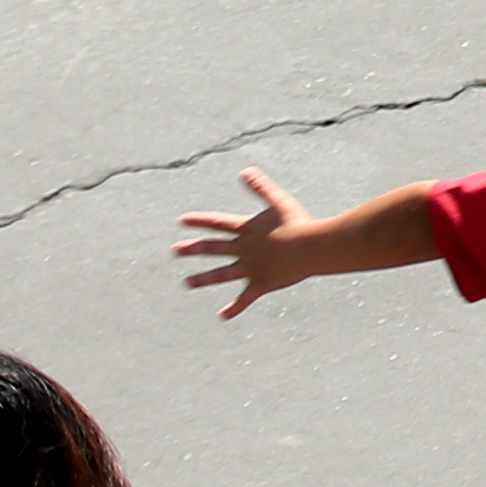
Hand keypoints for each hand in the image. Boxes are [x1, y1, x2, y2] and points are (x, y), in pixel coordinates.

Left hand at [174, 170, 312, 316]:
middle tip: (174, 250)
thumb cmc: (298, 223)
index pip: (218, 223)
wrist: (311, 247)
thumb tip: (245, 171)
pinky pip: (245, 298)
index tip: (181, 220)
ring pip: (223, 274)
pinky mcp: (262, 283)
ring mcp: (251, 268)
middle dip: (193, 249)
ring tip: (187, 283)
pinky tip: (222, 315)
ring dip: (204, 278)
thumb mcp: (280, 202)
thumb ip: (262, 188)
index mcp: (248, 230)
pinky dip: (234, 307)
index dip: (199, 220)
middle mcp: (244, 249)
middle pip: (214, 248)